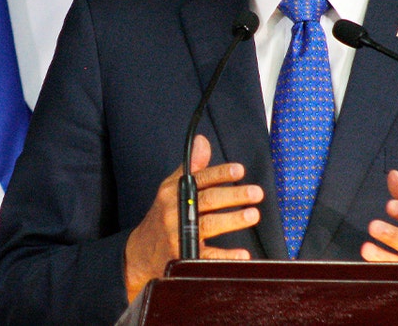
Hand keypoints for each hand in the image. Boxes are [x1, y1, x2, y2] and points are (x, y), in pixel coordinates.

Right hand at [123, 135, 262, 300]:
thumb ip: (191, 167)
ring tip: (253, 214)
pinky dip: (225, 255)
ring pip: (208, 225)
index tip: (239, 170)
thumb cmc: (163, 216)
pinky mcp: (183, 257)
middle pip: (207, 200)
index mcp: (173, 191)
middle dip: (233, 195)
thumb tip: (203, 141)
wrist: (141, 252)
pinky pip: (207, 256)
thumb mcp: (172, 189)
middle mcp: (174, 211)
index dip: (220, 173)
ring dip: (232, 220)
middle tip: (256, 192)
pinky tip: (243, 253)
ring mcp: (178, 234)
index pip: (199, 179)